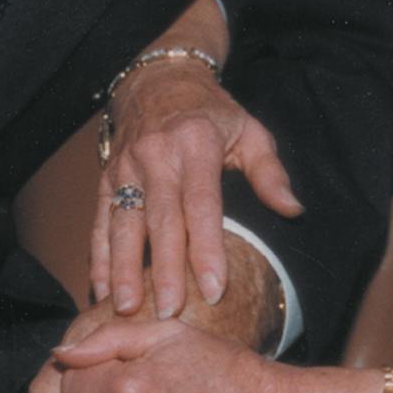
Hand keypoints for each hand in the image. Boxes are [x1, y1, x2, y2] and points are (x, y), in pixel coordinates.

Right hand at [95, 62, 301, 317]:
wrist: (159, 80)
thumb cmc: (213, 113)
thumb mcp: (249, 130)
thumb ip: (270, 172)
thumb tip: (293, 210)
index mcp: (197, 143)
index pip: (202, 203)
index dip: (207, 248)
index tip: (214, 288)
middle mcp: (157, 154)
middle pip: (161, 219)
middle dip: (164, 268)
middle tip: (170, 312)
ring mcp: (126, 166)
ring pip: (124, 223)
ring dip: (123, 268)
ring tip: (127, 308)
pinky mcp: (106, 177)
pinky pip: (100, 220)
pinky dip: (99, 255)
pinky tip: (100, 289)